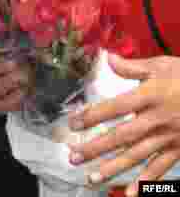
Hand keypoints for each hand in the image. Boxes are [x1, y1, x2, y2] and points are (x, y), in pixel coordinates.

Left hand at [68, 54, 179, 196]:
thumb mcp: (163, 65)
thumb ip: (133, 67)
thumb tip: (107, 58)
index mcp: (150, 96)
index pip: (116, 107)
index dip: (93, 115)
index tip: (73, 123)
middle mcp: (157, 119)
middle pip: (122, 136)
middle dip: (96, 148)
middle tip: (74, 157)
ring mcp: (169, 136)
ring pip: (138, 155)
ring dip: (114, 168)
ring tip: (92, 178)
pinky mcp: (179, 149)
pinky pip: (161, 167)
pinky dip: (146, 181)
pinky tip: (131, 193)